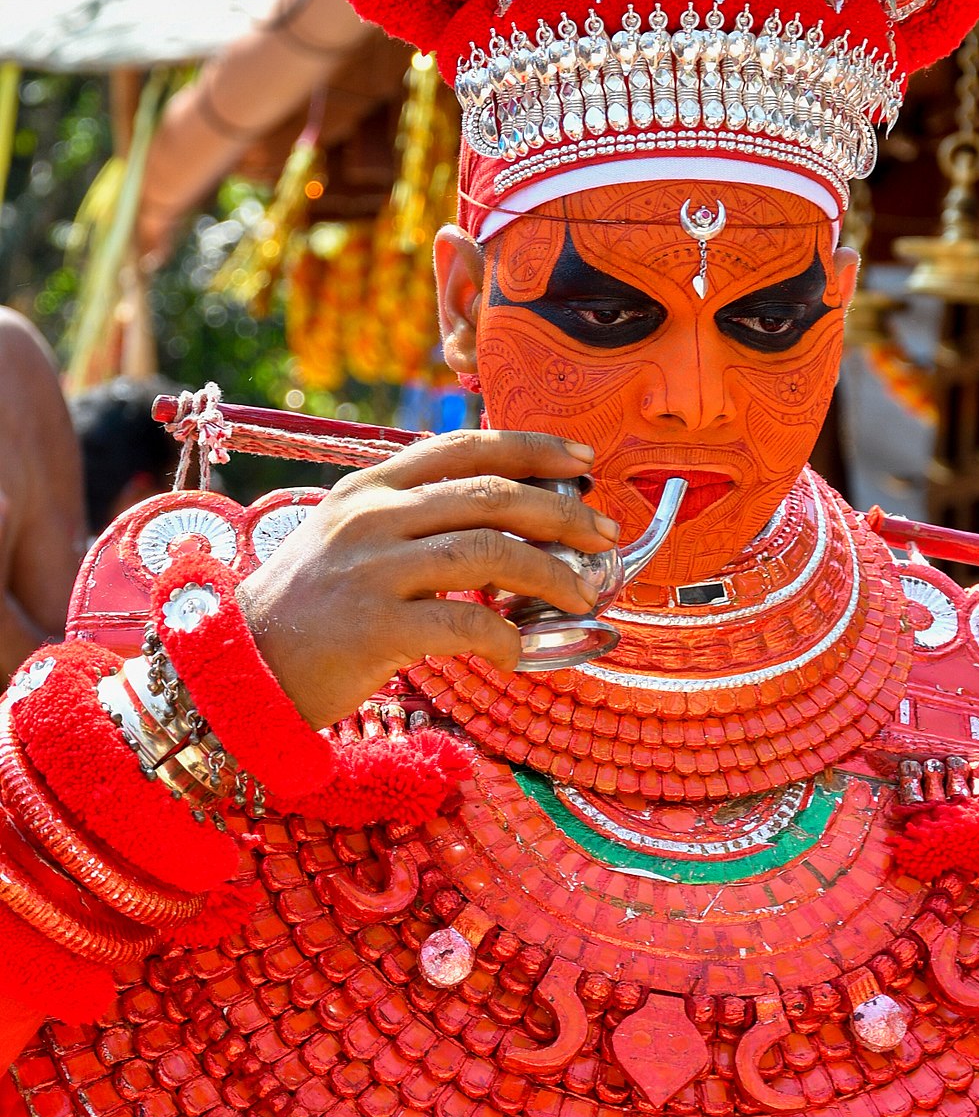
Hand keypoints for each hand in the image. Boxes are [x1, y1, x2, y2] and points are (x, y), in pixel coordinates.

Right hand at [236, 430, 616, 725]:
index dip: (530, 447)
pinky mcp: (375, 628)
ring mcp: (372, 570)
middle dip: (561, 511)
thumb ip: (412, 518)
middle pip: (489, 494)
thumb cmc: (306, 611)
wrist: (235, 670)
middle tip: (604, 533)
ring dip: (550, 573)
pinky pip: (465, 624)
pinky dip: (504, 638)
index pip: (463, 446)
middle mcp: (371, 517)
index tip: (581, 457)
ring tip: (584, 594)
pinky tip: (518, 651)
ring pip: (488, 553)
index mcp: (370, 487)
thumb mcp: (348, 539)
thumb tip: (504, 520)